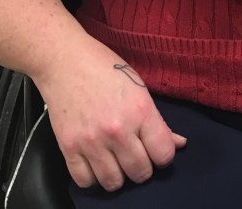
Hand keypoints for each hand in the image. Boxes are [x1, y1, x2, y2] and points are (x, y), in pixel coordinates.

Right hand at [39, 33, 185, 190]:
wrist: (63, 58)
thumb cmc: (102, 66)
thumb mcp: (137, 85)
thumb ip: (157, 119)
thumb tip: (178, 143)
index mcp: (140, 110)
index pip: (164, 154)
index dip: (163, 154)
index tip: (155, 149)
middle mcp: (118, 129)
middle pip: (141, 173)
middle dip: (141, 166)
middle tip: (134, 154)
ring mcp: (92, 140)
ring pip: (114, 183)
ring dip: (118, 174)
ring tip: (114, 159)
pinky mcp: (68, 146)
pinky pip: (85, 181)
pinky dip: (92, 176)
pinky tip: (94, 162)